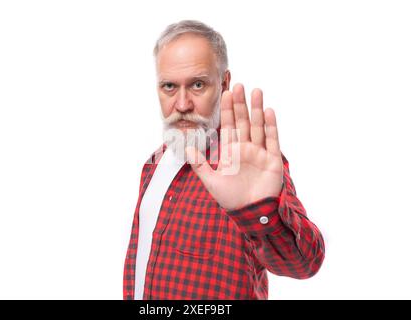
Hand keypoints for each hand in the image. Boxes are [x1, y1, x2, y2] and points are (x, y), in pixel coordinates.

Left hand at [186, 83, 283, 209]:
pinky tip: (267, 112)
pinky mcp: (272, 160)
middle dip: (240, 104)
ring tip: (256, 91)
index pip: (229, 126)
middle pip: (243, 121)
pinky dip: (270, 126)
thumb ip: (200, 165)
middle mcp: (245, 149)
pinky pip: (272, 140)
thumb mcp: (211, 181)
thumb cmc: (230, 199)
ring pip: (258, 126)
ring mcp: (260, 153)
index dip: (227, 110)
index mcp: (231, 152)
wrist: (250, 214)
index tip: (226, 93)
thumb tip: (186, 149)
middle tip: (239, 85)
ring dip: (256, 109)